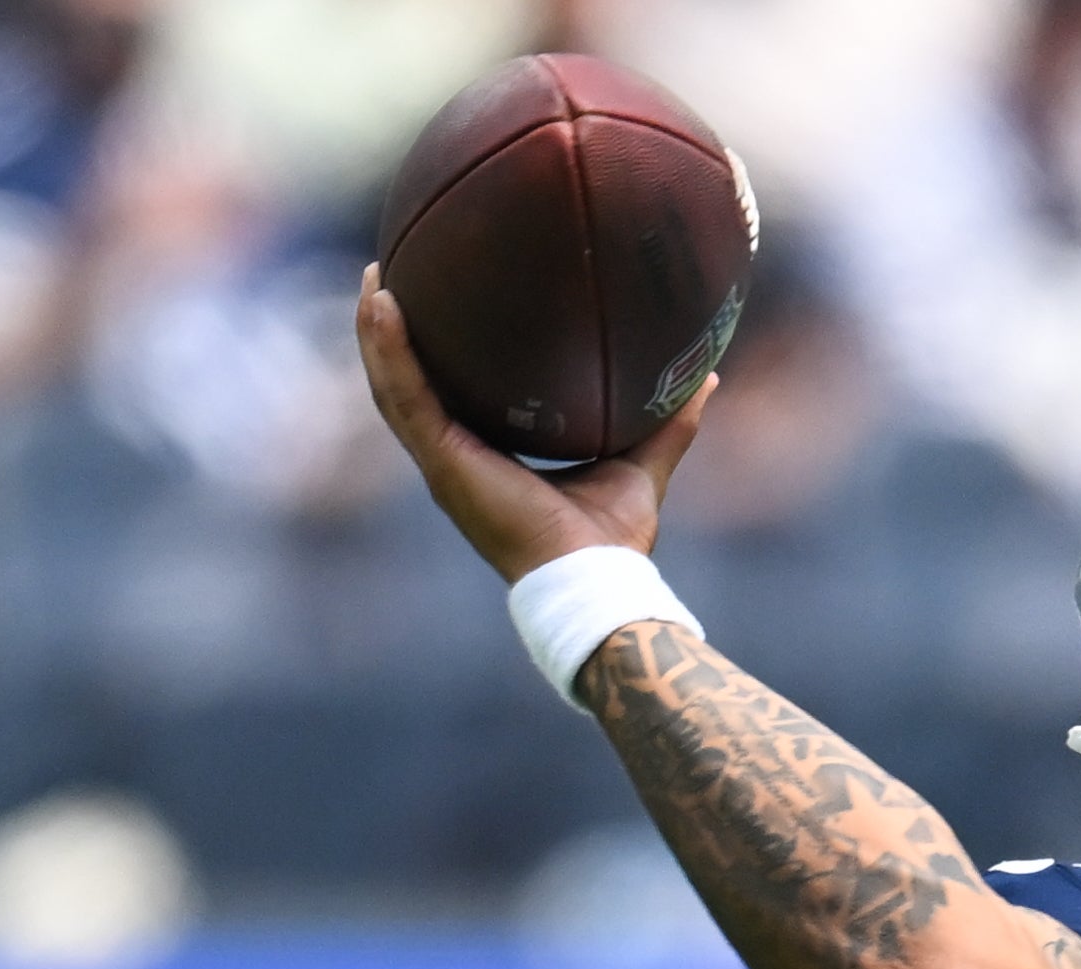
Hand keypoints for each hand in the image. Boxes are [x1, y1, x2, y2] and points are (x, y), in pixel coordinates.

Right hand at [355, 263, 713, 582]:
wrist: (594, 579)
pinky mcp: (443, 463)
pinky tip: (380, 305)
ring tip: (374, 277)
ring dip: (377, 332)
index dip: (438, 357)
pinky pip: (405, 397)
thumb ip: (669, 423)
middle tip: (388, 278)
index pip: (451, 399)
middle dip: (394, 335)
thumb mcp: (642, 465)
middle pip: (409, 387)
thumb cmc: (613, 540)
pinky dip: (388, 350)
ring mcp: (443, 462)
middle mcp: (455, 460)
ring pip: (392, 386)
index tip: (437, 304)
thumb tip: (706, 377)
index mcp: (488, 460)